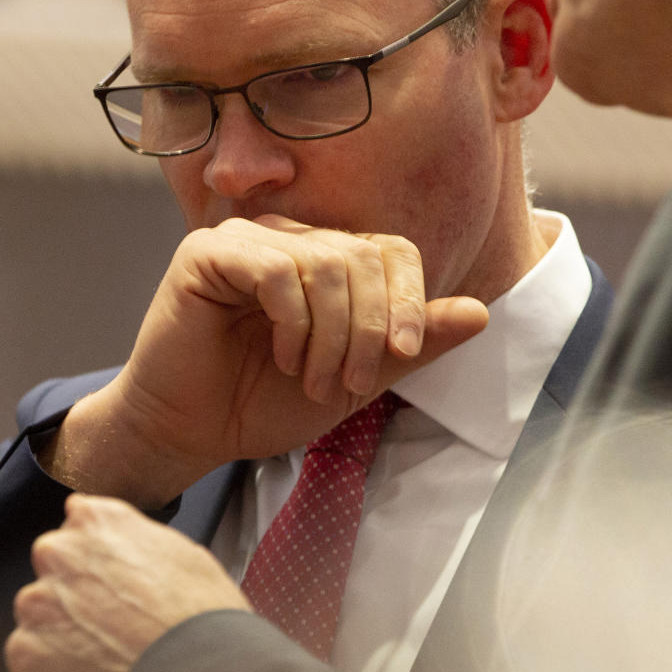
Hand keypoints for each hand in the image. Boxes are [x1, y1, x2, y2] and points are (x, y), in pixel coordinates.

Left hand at [5, 493, 252, 671]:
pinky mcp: (23, 651)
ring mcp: (36, 603)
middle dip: (77, 592)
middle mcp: (57, 553)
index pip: (80, 523)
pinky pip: (32, 657)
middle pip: (56, 569)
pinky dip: (55, 669)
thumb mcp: (182, 554)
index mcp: (96, 520)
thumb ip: (137, 541)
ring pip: (42, 615)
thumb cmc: (200, 618)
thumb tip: (125, 547)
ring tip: (108, 655)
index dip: (99, 556)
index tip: (112, 577)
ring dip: (65, 631)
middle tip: (114, 622)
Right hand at [41, 216, 487, 504]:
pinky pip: (276, 268)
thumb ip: (412, 345)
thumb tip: (480, 313)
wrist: (191, 434)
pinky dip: (292, 320)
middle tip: (348, 381)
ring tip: (311, 378)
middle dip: (369, 327)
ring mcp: (246, 240)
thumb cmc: (264, 404)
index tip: (404, 354)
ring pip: (327, 262)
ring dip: (331, 334)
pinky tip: (281, 356)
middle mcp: (289, 238)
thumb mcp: (356, 379)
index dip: (409, 299)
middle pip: (365, 256)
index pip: (392, 250)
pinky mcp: (206, 254)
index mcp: (326, 259)